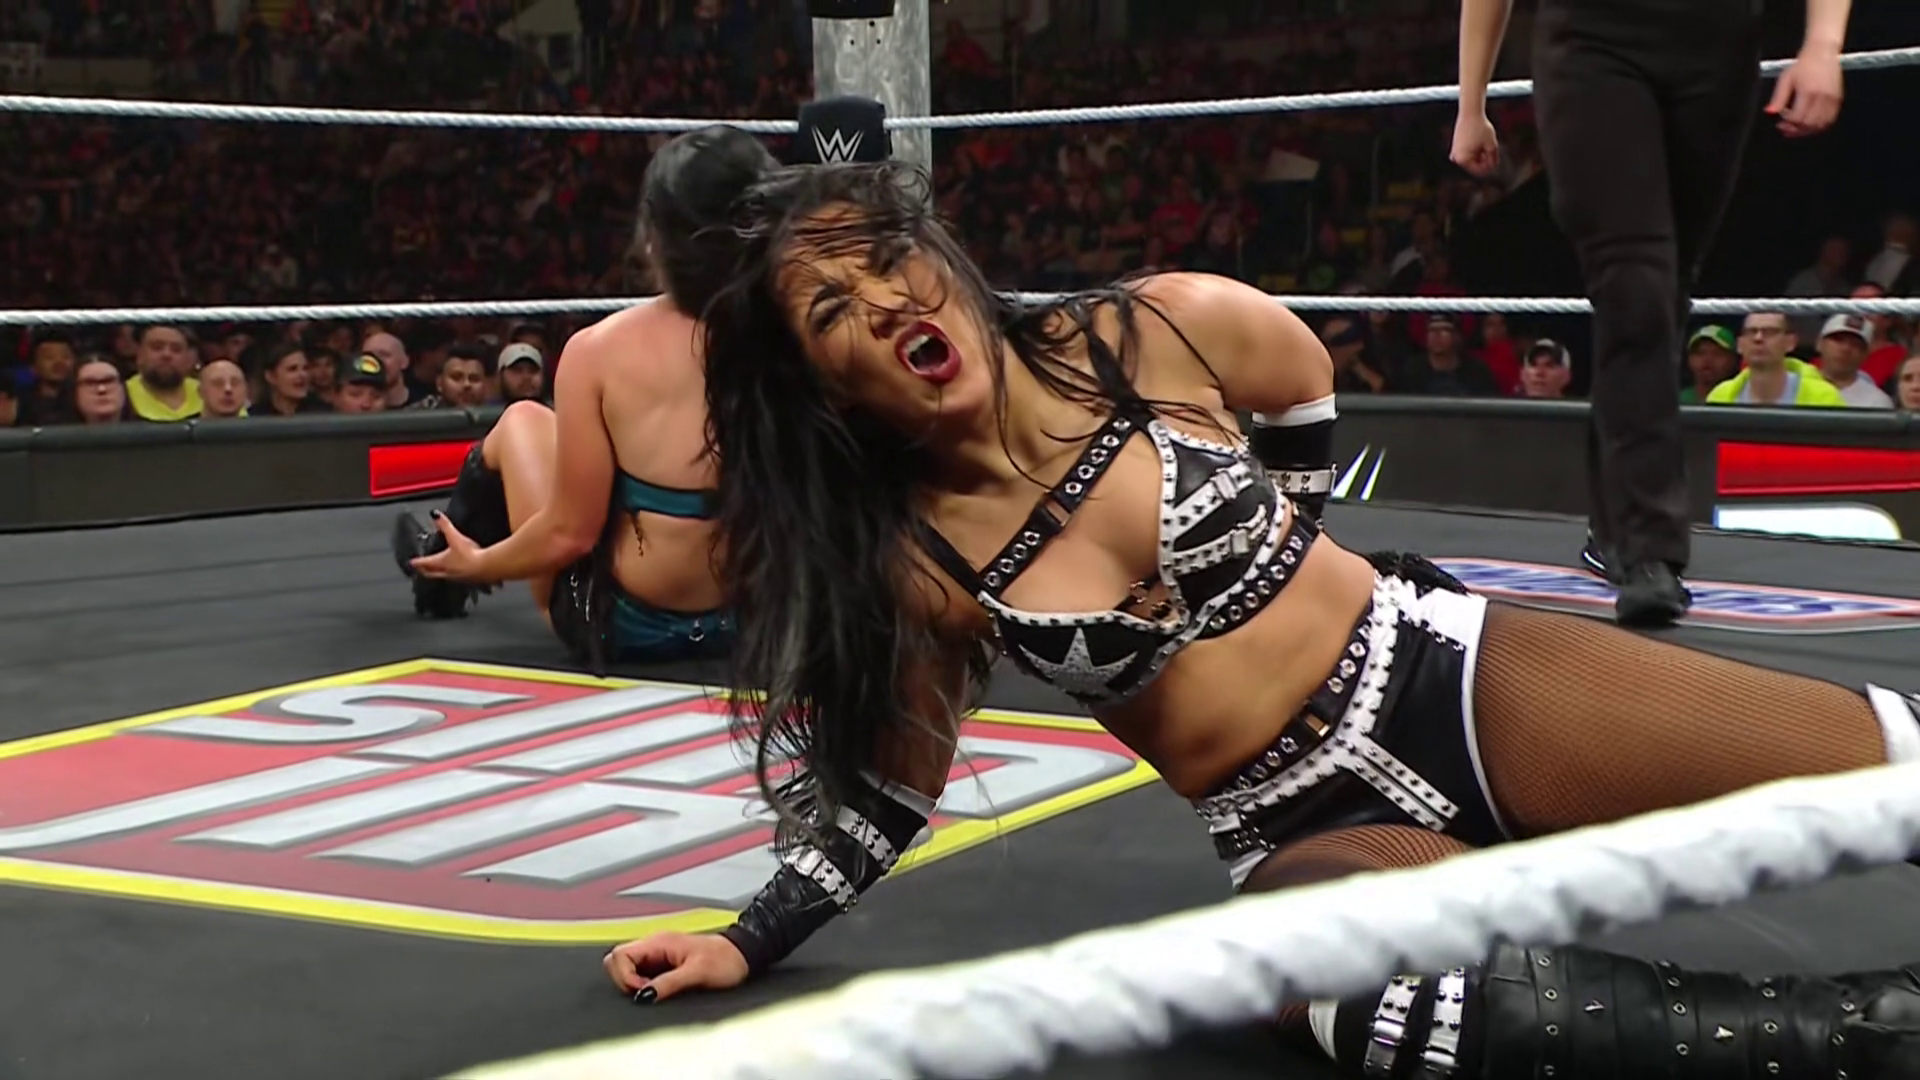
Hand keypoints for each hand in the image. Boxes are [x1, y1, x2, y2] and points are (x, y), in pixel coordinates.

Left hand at [408, 511, 486, 580]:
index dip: (417, 562)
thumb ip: (445, 526)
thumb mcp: (455, 537)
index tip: (411, 562)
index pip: (424, 562)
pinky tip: (456, 572)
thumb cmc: (469, 555)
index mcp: (440, 562)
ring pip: (442, 577)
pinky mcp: (467, 580)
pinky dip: (451, 576)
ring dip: (437, 574)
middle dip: (424, 571)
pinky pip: (455, 579)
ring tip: (435, 571)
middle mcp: (445, 572)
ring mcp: (456, 578)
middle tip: (420, 569)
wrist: (486, 568)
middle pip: (431, 573)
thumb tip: (435, 514)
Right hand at [604, 932, 749, 1002]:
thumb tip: (643, 996)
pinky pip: (640, 973)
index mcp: (658, 942)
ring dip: (634, 983)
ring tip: (656, 991)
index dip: (625, 976)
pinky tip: (659, 989)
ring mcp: (657, 954)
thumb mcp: (697, 973)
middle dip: (624, 980)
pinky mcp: (662, 963)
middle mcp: (654, 945)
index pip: (619, 955)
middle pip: (616, 960)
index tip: (644, 990)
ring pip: (626, 967)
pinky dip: (643, 984)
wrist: (742, 955)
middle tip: (647, 992)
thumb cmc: (725, 960)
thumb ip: (668, 983)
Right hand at [1450, 111, 1500, 177]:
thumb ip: (1493, 158)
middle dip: (1485, 159)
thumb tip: (1493, 167)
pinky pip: (1468, 152)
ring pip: (1472, 159)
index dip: (1490, 165)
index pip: (1479, 170)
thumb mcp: (1492, 145)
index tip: (1495, 155)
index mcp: (1463, 160)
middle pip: (1475, 165)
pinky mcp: (1455, 146)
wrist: (1470, 112)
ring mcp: (1454, 152)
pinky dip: (1475, 149)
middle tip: (1490, 147)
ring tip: (1485, 142)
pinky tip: (1479, 140)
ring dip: (1481, 154)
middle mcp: (1455, 158)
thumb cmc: (1481, 128)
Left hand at [1767, 46, 1843, 137]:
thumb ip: (1778, 98)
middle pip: (1809, 124)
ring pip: (1820, 125)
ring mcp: (1832, 99)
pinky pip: (1830, 120)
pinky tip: (1809, 124)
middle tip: (1785, 128)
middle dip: (1795, 129)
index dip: (1787, 122)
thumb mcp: (1786, 79)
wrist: (1823, 53)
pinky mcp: (1838, 100)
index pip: (1797, 117)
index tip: (1780, 119)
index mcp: (1808, 91)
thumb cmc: (1803, 65)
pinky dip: (1818, 126)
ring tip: (1795, 128)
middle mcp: (1822, 97)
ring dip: (1807, 130)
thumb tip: (1769, 112)